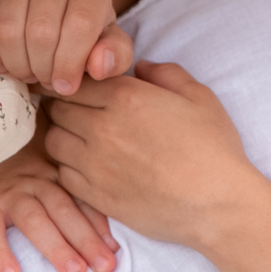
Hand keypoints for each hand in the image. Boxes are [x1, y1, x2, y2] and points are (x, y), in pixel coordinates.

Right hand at [0, 0, 133, 95]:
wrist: (57, 5)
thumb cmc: (86, 30)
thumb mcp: (109, 44)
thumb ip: (116, 56)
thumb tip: (99, 67)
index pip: (79, 26)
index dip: (70, 64)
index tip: (66, 86)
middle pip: (41, 32)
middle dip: (42, 69)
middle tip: (46, 81)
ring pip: (9, 31)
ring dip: (18, 64)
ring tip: (29, 72)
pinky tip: (8, 63)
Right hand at [0, 126, 119, 271]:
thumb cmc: (11, 155)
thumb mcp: (42, 158)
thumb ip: (65, 176)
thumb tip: (97, 208)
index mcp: (54, 173)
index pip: (81, 199)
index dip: (99, 224)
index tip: (115, 250)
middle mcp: (36, 182)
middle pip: (65, 211)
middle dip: (87, 240)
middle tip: (106, 268)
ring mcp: (10, 194)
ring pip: (36, 220)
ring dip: (56, 247)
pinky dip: (0, 251)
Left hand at [47, 62, 270, 271]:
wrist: (217, 204)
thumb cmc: (213, 148)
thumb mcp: (198, 96)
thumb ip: (166, 74)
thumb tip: (141, 67)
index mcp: (125, 97)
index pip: (75, 81)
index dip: (72, 81)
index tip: (73, 84)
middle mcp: (102, 128)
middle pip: (57, 109)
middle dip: (65, 105)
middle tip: (78, 109)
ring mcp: (95, 165)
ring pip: (53, 141)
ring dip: (63, 135)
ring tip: (81, 137)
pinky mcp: (95, 195)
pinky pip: (63, 174)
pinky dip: (69, 166)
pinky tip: (89, 165)